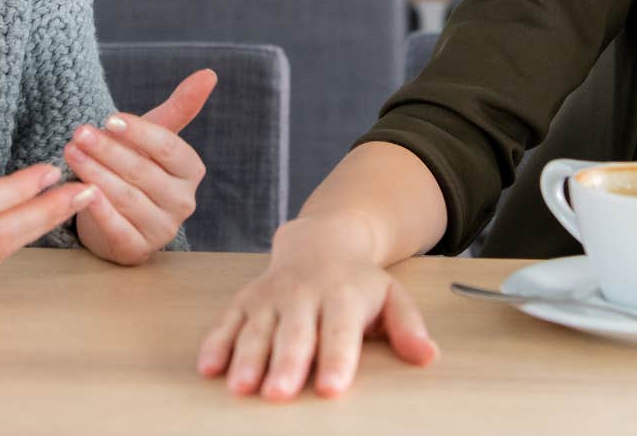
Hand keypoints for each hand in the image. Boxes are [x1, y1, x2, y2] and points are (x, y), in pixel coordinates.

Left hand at [69, 69, 216, 264]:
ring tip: (71, 153)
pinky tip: (80, 190)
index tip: (109, 118)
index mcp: (191, 171)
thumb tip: (209, 73)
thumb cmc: (137, 167)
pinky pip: (117, 228)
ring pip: (128, 198)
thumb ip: (180, 108)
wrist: (116, 213)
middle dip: (109, 151)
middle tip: (80, 133)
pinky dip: (98, 209)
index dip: (139, 133)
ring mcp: (161, 229)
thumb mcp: (155, 137)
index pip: (169, 148)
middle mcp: (183, 202)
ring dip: (97, 174)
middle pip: (144, 172)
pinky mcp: (136, 250)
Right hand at [197, 214, 438, 399]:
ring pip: (256, 329)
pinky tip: (209, 368)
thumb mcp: (392, 296)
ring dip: (246, 359)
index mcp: (343, 296)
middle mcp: (304, 295)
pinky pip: (227, 321)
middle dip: (286, 364)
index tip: (332, 390)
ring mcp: (271, 297)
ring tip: (242, 388)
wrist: (321, 241)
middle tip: (279, 394)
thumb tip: (427, 356)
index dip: (336, 361)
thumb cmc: (359, 282)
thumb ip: (407, 327)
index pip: (340, 332)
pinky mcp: (246, 300)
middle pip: (294, 334)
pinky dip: (216, 343)